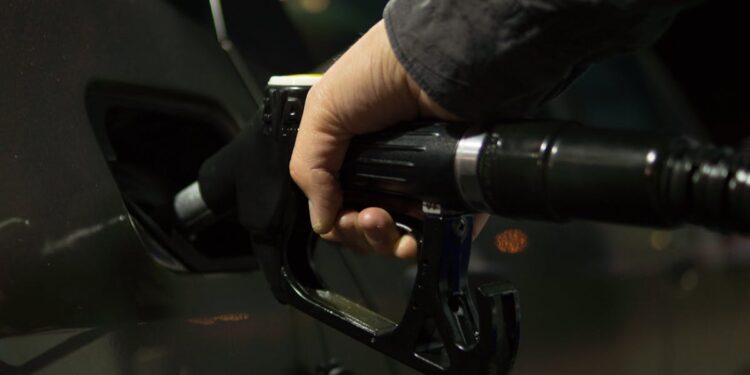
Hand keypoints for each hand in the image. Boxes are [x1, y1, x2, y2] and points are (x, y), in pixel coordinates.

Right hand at [289, 20, 481, 257]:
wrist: (438, 63)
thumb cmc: (380, 73)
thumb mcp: (324, 111)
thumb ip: (310, 168)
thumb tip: (321, 221)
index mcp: (355, 156)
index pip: (341, 206)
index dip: (338, 222)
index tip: (340, 218)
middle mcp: (389, 173)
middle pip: (369, 229)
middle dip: (360, 234)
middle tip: (365, 217)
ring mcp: (423, 185)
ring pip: (401, 238)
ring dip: (385, 242)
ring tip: (383, 220)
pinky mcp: (454, 193)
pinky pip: (440, 234)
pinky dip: (425, 245)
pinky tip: (414, 237)